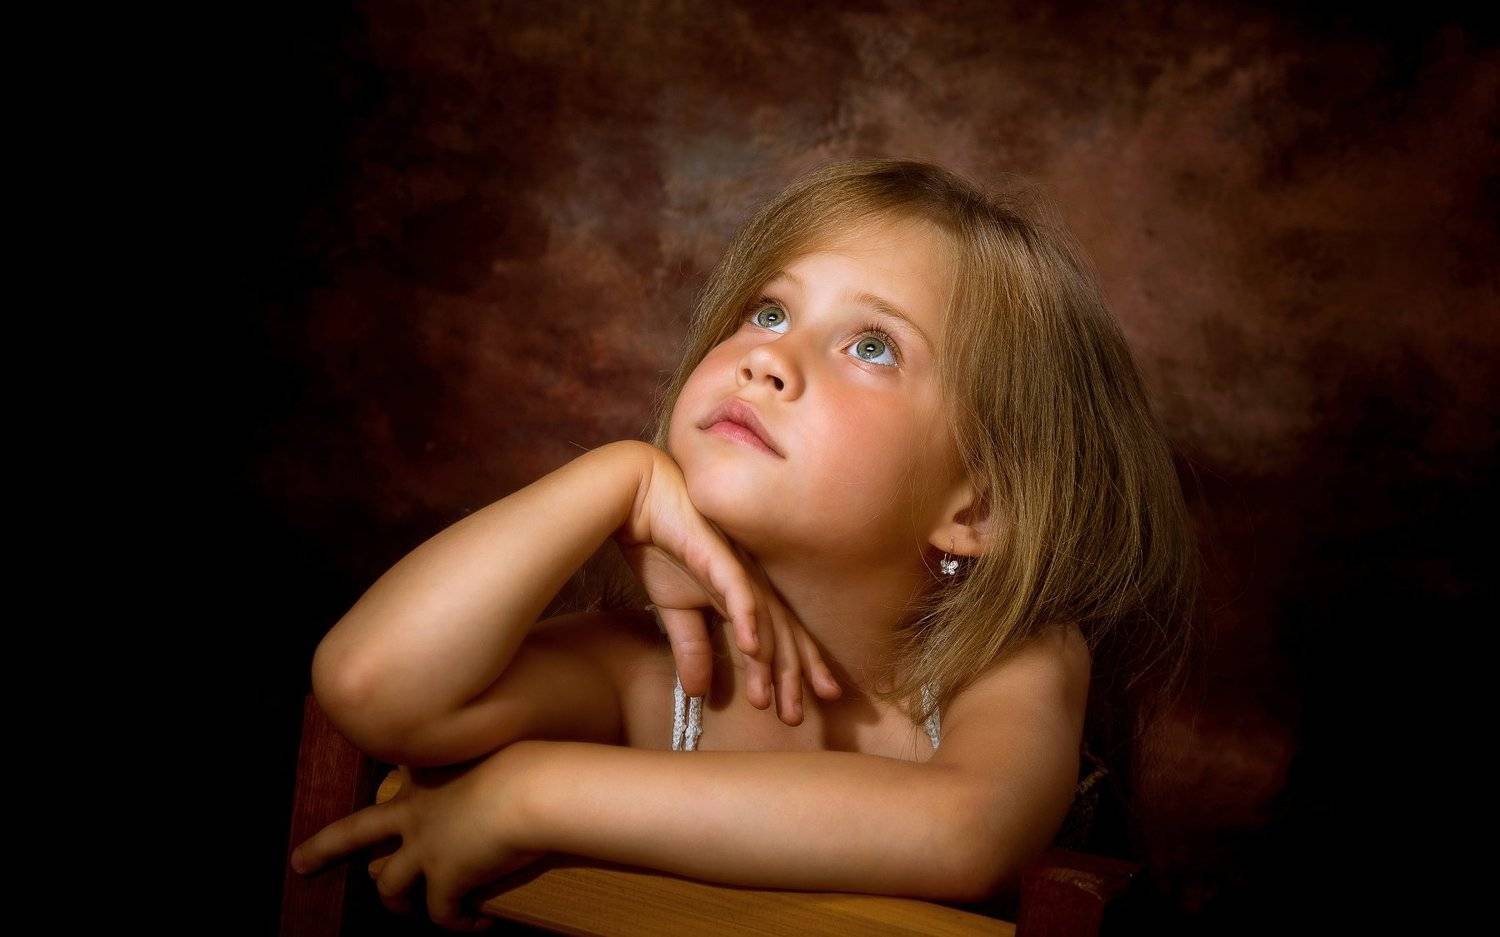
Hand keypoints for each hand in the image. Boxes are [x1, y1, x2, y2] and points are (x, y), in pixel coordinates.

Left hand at [289, 744, 544, 932]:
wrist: (531, 790)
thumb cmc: (527, 763)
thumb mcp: (497, 755)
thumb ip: (491, 766)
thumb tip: (520, 774)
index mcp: (425, 775)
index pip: (392, 783)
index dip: (391, 793)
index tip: (391, 792)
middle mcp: (414, 811)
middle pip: (354, 831)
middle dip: (324, 848)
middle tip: (299, 863)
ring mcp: (424, 847)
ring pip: (388, 883)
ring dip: (395, 901)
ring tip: (407, 910)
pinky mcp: (444, 879)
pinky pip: (440, 914)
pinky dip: (458, 925)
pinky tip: (478, 926)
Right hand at [614, 444, 840, 722]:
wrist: (640, 499)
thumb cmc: (663, 547)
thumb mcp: (676, 610)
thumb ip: (691, 648)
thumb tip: (697, 693)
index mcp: (747, 596)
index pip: (780, 641)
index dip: (794, 674)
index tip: (801, 712)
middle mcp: (753, 584)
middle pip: (783, 637)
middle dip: (793, 679)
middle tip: (797, 718)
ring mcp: (740, 569)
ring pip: (766, 621)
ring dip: (770, 662)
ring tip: (773, 699)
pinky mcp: (719, 555)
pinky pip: (739, 590)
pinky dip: (749, 619)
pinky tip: (752, 648)